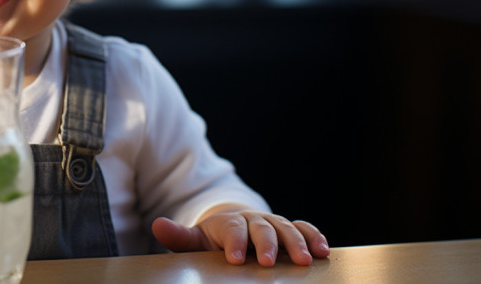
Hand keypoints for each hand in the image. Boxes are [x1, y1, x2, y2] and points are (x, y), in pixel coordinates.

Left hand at [152, 207, 329, 266]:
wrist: (234, 227)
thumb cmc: (213, 239)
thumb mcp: (195, 240)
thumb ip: (179, 236)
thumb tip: (157, 225)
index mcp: (228, 223)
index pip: (231, 230)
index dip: (234, 243)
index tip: (235, 259)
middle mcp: (252, 220)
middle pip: (261, 228)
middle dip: (266, 244)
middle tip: (269, 262)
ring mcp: (271, 223)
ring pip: (285, 228)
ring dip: (296, 242)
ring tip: (304, 261)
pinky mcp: (286, 228)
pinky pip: (303, 228)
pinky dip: (314, 236)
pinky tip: (323, 250)